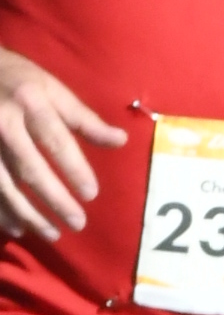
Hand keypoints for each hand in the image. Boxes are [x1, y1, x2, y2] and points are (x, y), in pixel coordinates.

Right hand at [0, 49, 124, 240]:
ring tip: (52, 234)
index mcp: (30, 102)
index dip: (74, 169)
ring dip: (27, 213)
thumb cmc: (20, 80)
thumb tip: (120, 141)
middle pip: (30, 168)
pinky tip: (16, 228)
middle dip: (54, 199)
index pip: (55, 141)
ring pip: (4, 184)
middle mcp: (3, 123)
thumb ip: (85, 119)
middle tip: (78, 223)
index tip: (91, 194)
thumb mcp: (53, 90)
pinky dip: (1, 210)